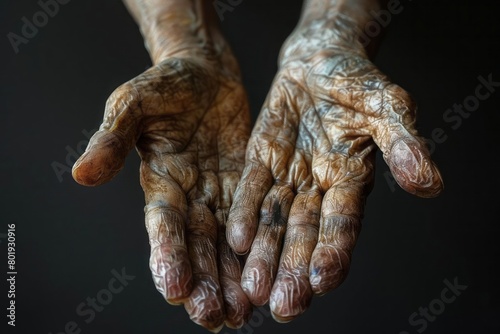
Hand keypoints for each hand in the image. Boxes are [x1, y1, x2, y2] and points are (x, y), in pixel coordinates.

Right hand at [72, 53, 252, 330]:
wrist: (203, 73)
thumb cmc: (164, 85)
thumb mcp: (135, 104)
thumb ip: (113, 138)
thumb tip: (82, 174)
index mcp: (160, 182)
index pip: (163, 225)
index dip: (167, 256)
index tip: (175, 289)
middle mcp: (189, 198)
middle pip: (195, 247)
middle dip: (203, 283)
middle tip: (214, 318)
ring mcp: (218, 195)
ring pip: (224, 245)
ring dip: (231, 279)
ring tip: (241, 314)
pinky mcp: (245, 188)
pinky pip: (251, 224)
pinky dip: (255, 252)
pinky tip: (266, 277)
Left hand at [225, 12, 443, 321]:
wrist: (320, 60)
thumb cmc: (359, 82)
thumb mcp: (388, 106)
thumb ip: (404, 143)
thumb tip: (429, 183)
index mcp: (352, 182)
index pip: (343, 225)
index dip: (334, 251)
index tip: (322, 280)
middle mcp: (318, 188)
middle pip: (304, 235)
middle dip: (293, 270)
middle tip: (283, 307)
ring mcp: (288, 176)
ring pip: (274, 221)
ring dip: (264, 255)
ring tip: (252, 289)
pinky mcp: (261, 160)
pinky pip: (252, 190)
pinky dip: (245, 214)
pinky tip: (236, 240)